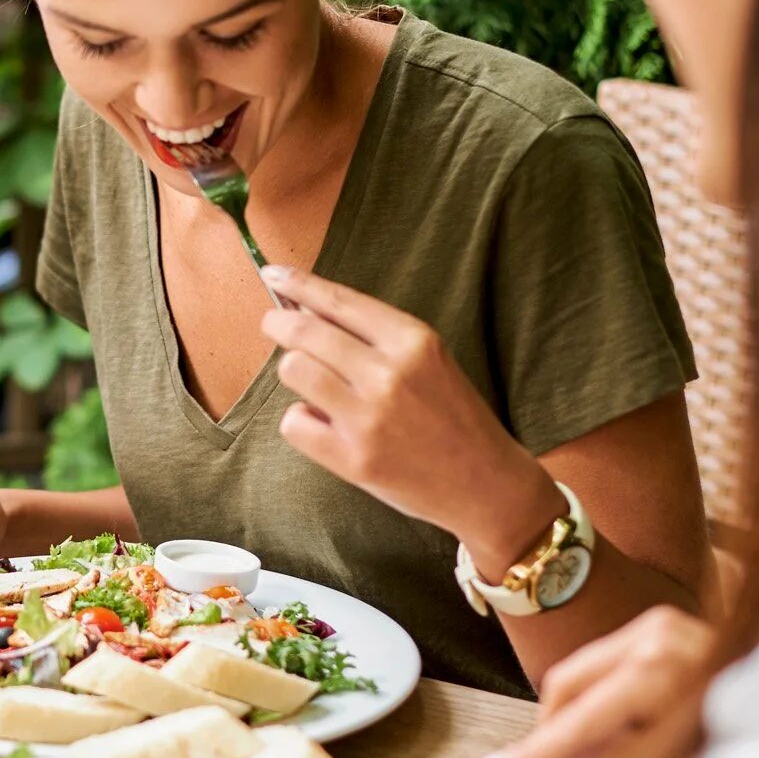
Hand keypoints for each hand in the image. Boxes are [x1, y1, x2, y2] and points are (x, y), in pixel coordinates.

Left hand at [259, 264, 563, 569]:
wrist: (486, 483)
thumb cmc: (452, 416)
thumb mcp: (429, 360)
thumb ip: (375, 336)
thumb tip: (307, 310)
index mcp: (414, 341)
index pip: (339, 301)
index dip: (299, 284)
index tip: (273, 274)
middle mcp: (390, 374)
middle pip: (304, 333)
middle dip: (278, 324)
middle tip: (273, 325)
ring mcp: (369, 418)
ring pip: (293, 371)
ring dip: (295, 374)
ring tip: (314, 384)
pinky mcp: (353, 460)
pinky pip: (294, 423)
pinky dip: (302, 421)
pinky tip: (325, 425)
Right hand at [480, 605, 713, 757]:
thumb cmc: (750, 731)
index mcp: (663, 673)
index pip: (579, 719)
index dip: (535, 752)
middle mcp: (655, 638)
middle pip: (567, 684)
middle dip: (554, 732)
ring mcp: (659, 624)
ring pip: (582, 671)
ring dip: (580, 714)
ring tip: (602, 752)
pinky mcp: (662, 621)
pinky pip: (607, 660)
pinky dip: (603, 694)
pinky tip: (622, 723)